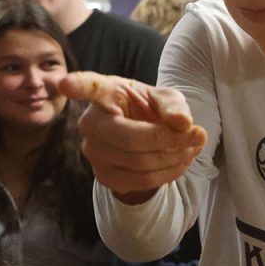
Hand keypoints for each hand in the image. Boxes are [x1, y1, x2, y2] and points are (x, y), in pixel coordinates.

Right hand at [62, 71, 207, 199]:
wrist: (144, 139)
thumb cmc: (150, 110)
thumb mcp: (165, 99)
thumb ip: (173, 105)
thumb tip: (182, 122)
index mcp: (105, 92)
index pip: (89, 87)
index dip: (77, 86)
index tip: (64, 84)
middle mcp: (91, 122)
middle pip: (132, 139)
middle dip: (171, 141)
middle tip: (200, 134)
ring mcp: (93, 152)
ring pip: (141, 163)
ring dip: (176, 158)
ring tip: (194, 147)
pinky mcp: (104, 176)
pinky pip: (142, 181)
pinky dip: (169, 173)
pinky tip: (180, 161)